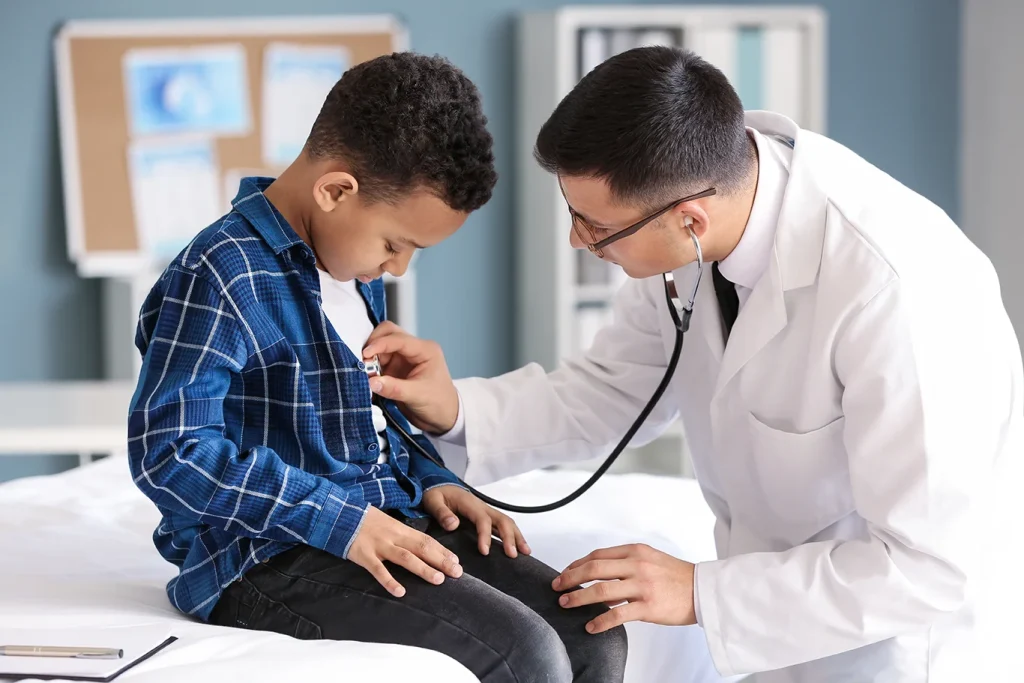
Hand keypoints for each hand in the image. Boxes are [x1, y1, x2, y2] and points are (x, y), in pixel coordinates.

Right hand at [348, 507, 462, 597]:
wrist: (338, 513)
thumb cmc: (365, 521)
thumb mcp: (387, 524)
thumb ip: (402, 535)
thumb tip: (419, 547)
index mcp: (400, 528)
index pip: (426, 540)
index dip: (442, 551)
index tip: (457, 561)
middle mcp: (393, 536)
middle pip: (422, 548)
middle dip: (441, 561)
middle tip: (457, 572)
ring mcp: (379, 545)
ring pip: (405, 558)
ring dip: (423, 569)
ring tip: (438, 580)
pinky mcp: (364, 555)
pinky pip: (378, 570)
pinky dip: (390, 581)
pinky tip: (400, 592)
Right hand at [362, 322, 459, 433]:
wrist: (443, 417)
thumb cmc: (439, 404)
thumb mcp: (417, 396)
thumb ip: (394, 388)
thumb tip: (371, 381)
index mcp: (425, 350)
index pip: (399, 339)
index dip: (380, 344)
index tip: (365, 354)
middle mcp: (414, 350)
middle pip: (388, 333)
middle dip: (373, 345)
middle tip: (363, 362)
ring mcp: (404, 358)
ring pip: (381, 347)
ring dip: (370, 358)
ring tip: (365, 374)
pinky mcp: (395, 368)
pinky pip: (378, 361)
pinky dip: (371, 367)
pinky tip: (368, 378)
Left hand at [423, 485, 530, 557]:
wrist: (439, 485)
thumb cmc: (436, 494)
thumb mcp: (432, 501)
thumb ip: (441, 513)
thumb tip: (454, 525)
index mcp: (470, 503)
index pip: (482, 520)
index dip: (485, 535)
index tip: (485, 551)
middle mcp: (482, 506)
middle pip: (502, 520)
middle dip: (509, 537)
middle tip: (512, 555)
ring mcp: (486, 511)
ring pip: (506, 522)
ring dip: (517, 536)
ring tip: (525, 552)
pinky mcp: (487, 516)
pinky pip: (503, 525)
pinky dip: (514, 535)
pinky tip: (519, 547)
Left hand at [552, 543, 695, 633]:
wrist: (702, 590)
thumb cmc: (676, 576)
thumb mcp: (650, 558)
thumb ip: (626, 562)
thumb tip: (598, 573)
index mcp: (635, 551)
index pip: (597, 556)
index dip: (577, 564)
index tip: (565, 573)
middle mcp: (637, 565)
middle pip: (593, 569)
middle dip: (570, 578)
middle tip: (556, 587)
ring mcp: (642, 586)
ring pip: (601, 590)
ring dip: (579, 597)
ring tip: (566, 604)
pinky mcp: (648, 607)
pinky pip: (618, 615)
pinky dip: (600, 621)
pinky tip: (590, 626)